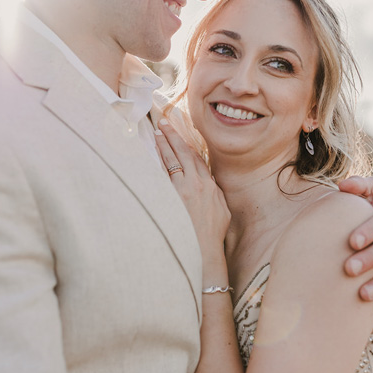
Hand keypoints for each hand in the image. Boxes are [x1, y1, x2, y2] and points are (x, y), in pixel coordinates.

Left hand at [155, 119, 229, 263]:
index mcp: (209, 186)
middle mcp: (196, 184)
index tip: (180, 135)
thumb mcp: (221, 209)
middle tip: (163, 124)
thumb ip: (214, 193)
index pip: (197, 159)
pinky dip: (157, 163)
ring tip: (155, 133)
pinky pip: (163, 176)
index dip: (187, 145)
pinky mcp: (171, 198)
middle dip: (173, 137)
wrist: (203, 249)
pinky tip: (151, 154)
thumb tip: (209, 183)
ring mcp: (182, 191)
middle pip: (183, 154)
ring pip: (171, 162)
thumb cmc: (213, 233)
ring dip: (163, 146)